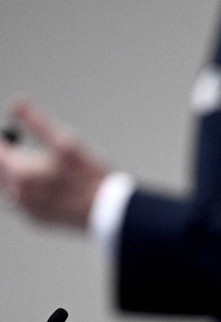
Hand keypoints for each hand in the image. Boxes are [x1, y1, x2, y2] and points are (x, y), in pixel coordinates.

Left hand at [0, 98, 107, 226]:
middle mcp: (19, 194)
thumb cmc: (90, 176)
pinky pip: (21, 203)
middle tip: (15, 146)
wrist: (109, 211)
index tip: (8, 134)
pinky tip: (42, 185)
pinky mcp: (38, 220)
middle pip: (0, 171)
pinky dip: (25, 190)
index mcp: (21, 173)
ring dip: (14, 174)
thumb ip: (36, 121)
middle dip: (7, 157)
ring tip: (31, 164)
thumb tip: (16, 102)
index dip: (3, 141)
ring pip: (8, 187)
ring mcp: (28, 209)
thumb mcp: (65, 142)